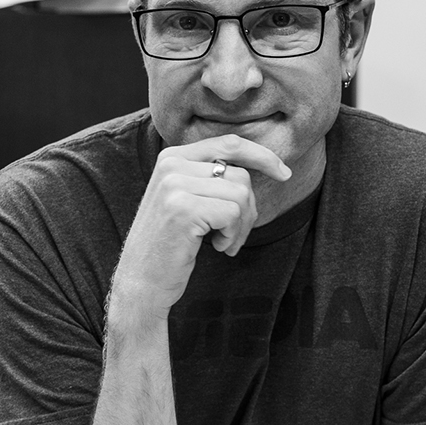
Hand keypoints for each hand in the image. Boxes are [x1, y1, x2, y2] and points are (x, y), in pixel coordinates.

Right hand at [111, 135, 290, 317]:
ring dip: (241, 226)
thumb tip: (260, 163)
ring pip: (241, 193)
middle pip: (240, 174)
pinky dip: (233, 235)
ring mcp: (175, 184)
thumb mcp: (186, 199)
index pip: (229, 143)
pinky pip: (233, 212)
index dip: (261, 155)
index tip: (284, 173)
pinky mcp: (183, 208)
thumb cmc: (170, 244)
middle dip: (248, 209)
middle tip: (234, 235)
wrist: (141, 281)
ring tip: (224, 243)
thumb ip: (210, 177)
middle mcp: (171, 164)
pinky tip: (216, 247)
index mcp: (172, 157)